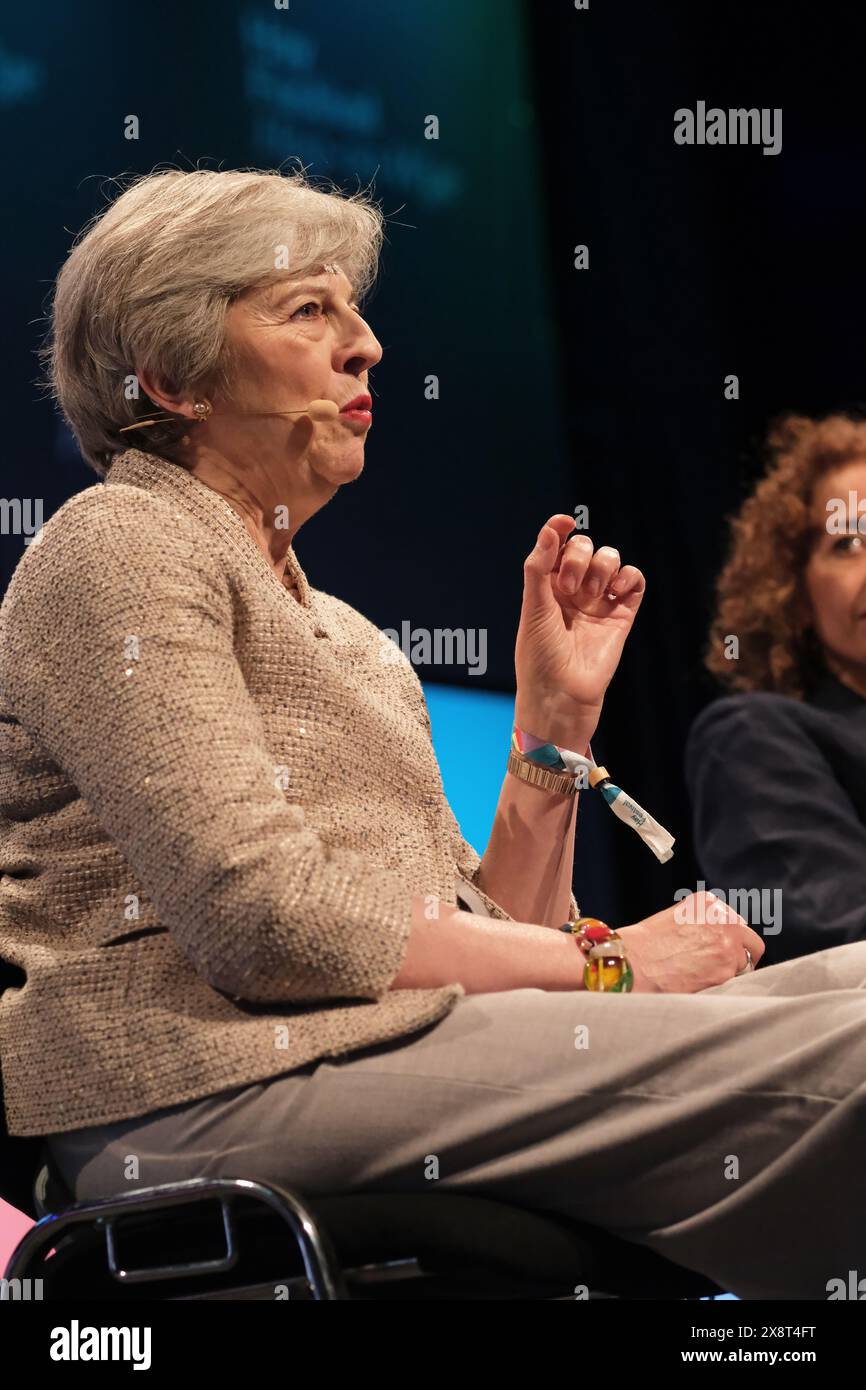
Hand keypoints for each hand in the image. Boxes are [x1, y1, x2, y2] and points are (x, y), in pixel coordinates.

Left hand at [514, 516, 645, 748]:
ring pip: (611, 560)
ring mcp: (598, 603)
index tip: (564, 522)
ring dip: (603, 567)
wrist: (563, 697)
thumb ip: (539, 568)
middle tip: (570, 588)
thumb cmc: (539, 657)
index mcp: (546, 587)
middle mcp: (573, 591)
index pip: (557, 546)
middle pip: (586, 547)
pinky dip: (629, 577)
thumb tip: (551, 530)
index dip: (560, 530)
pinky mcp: (622, 616)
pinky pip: (634, 582)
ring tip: (592, 595)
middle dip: (580, 557)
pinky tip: (616, 591)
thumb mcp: (534, 609)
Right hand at [618, 893, 765, 992]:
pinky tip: (701, 983)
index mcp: (710, 903)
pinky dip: (722, 985)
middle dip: (740, 955)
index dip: (730, 940)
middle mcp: (724, 920)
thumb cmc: (647, 943)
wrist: (634, 962)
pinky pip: (735, 982)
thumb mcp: (677, 917)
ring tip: (703, 976)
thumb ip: (703, 921)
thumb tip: (721, 937)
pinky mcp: (726, 971)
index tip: (718, 950)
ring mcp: (728, 945)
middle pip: (751, 943)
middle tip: (723, 967)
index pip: (737, 923)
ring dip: (730, 973)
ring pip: (745, 965)